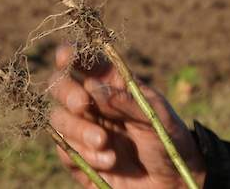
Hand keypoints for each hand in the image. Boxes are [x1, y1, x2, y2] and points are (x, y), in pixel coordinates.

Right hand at [49, 45, 206, 187]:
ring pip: (58, 119)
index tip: (66, 55)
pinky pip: (66, 151)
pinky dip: (85, 155)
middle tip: (83, 104)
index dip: (72, 54)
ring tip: (105, 143)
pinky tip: (110, 162)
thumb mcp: (156, 117)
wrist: (171, 182)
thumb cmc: (169, 141)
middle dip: (67, 92)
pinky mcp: (80, 158)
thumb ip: (127, 102)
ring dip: (79, 129)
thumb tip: (94, 87)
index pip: (87, 63)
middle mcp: (94, 105)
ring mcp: (85, 131)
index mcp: (114, 85)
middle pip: (61, 87)